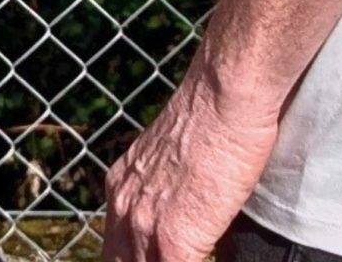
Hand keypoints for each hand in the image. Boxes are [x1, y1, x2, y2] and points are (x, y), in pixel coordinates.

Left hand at [102, 56, 280, 261]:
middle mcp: (123, 209)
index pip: (118, 250)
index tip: (161, 253)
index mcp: (122, 189)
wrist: (223, 95)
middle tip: (178, 255)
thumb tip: (185, 209)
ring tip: (191, 253)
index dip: (139, 258)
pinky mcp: (172, 242)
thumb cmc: (214, 116)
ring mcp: (144, 228)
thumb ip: (165, 190)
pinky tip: (209, 255)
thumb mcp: (172, 157)